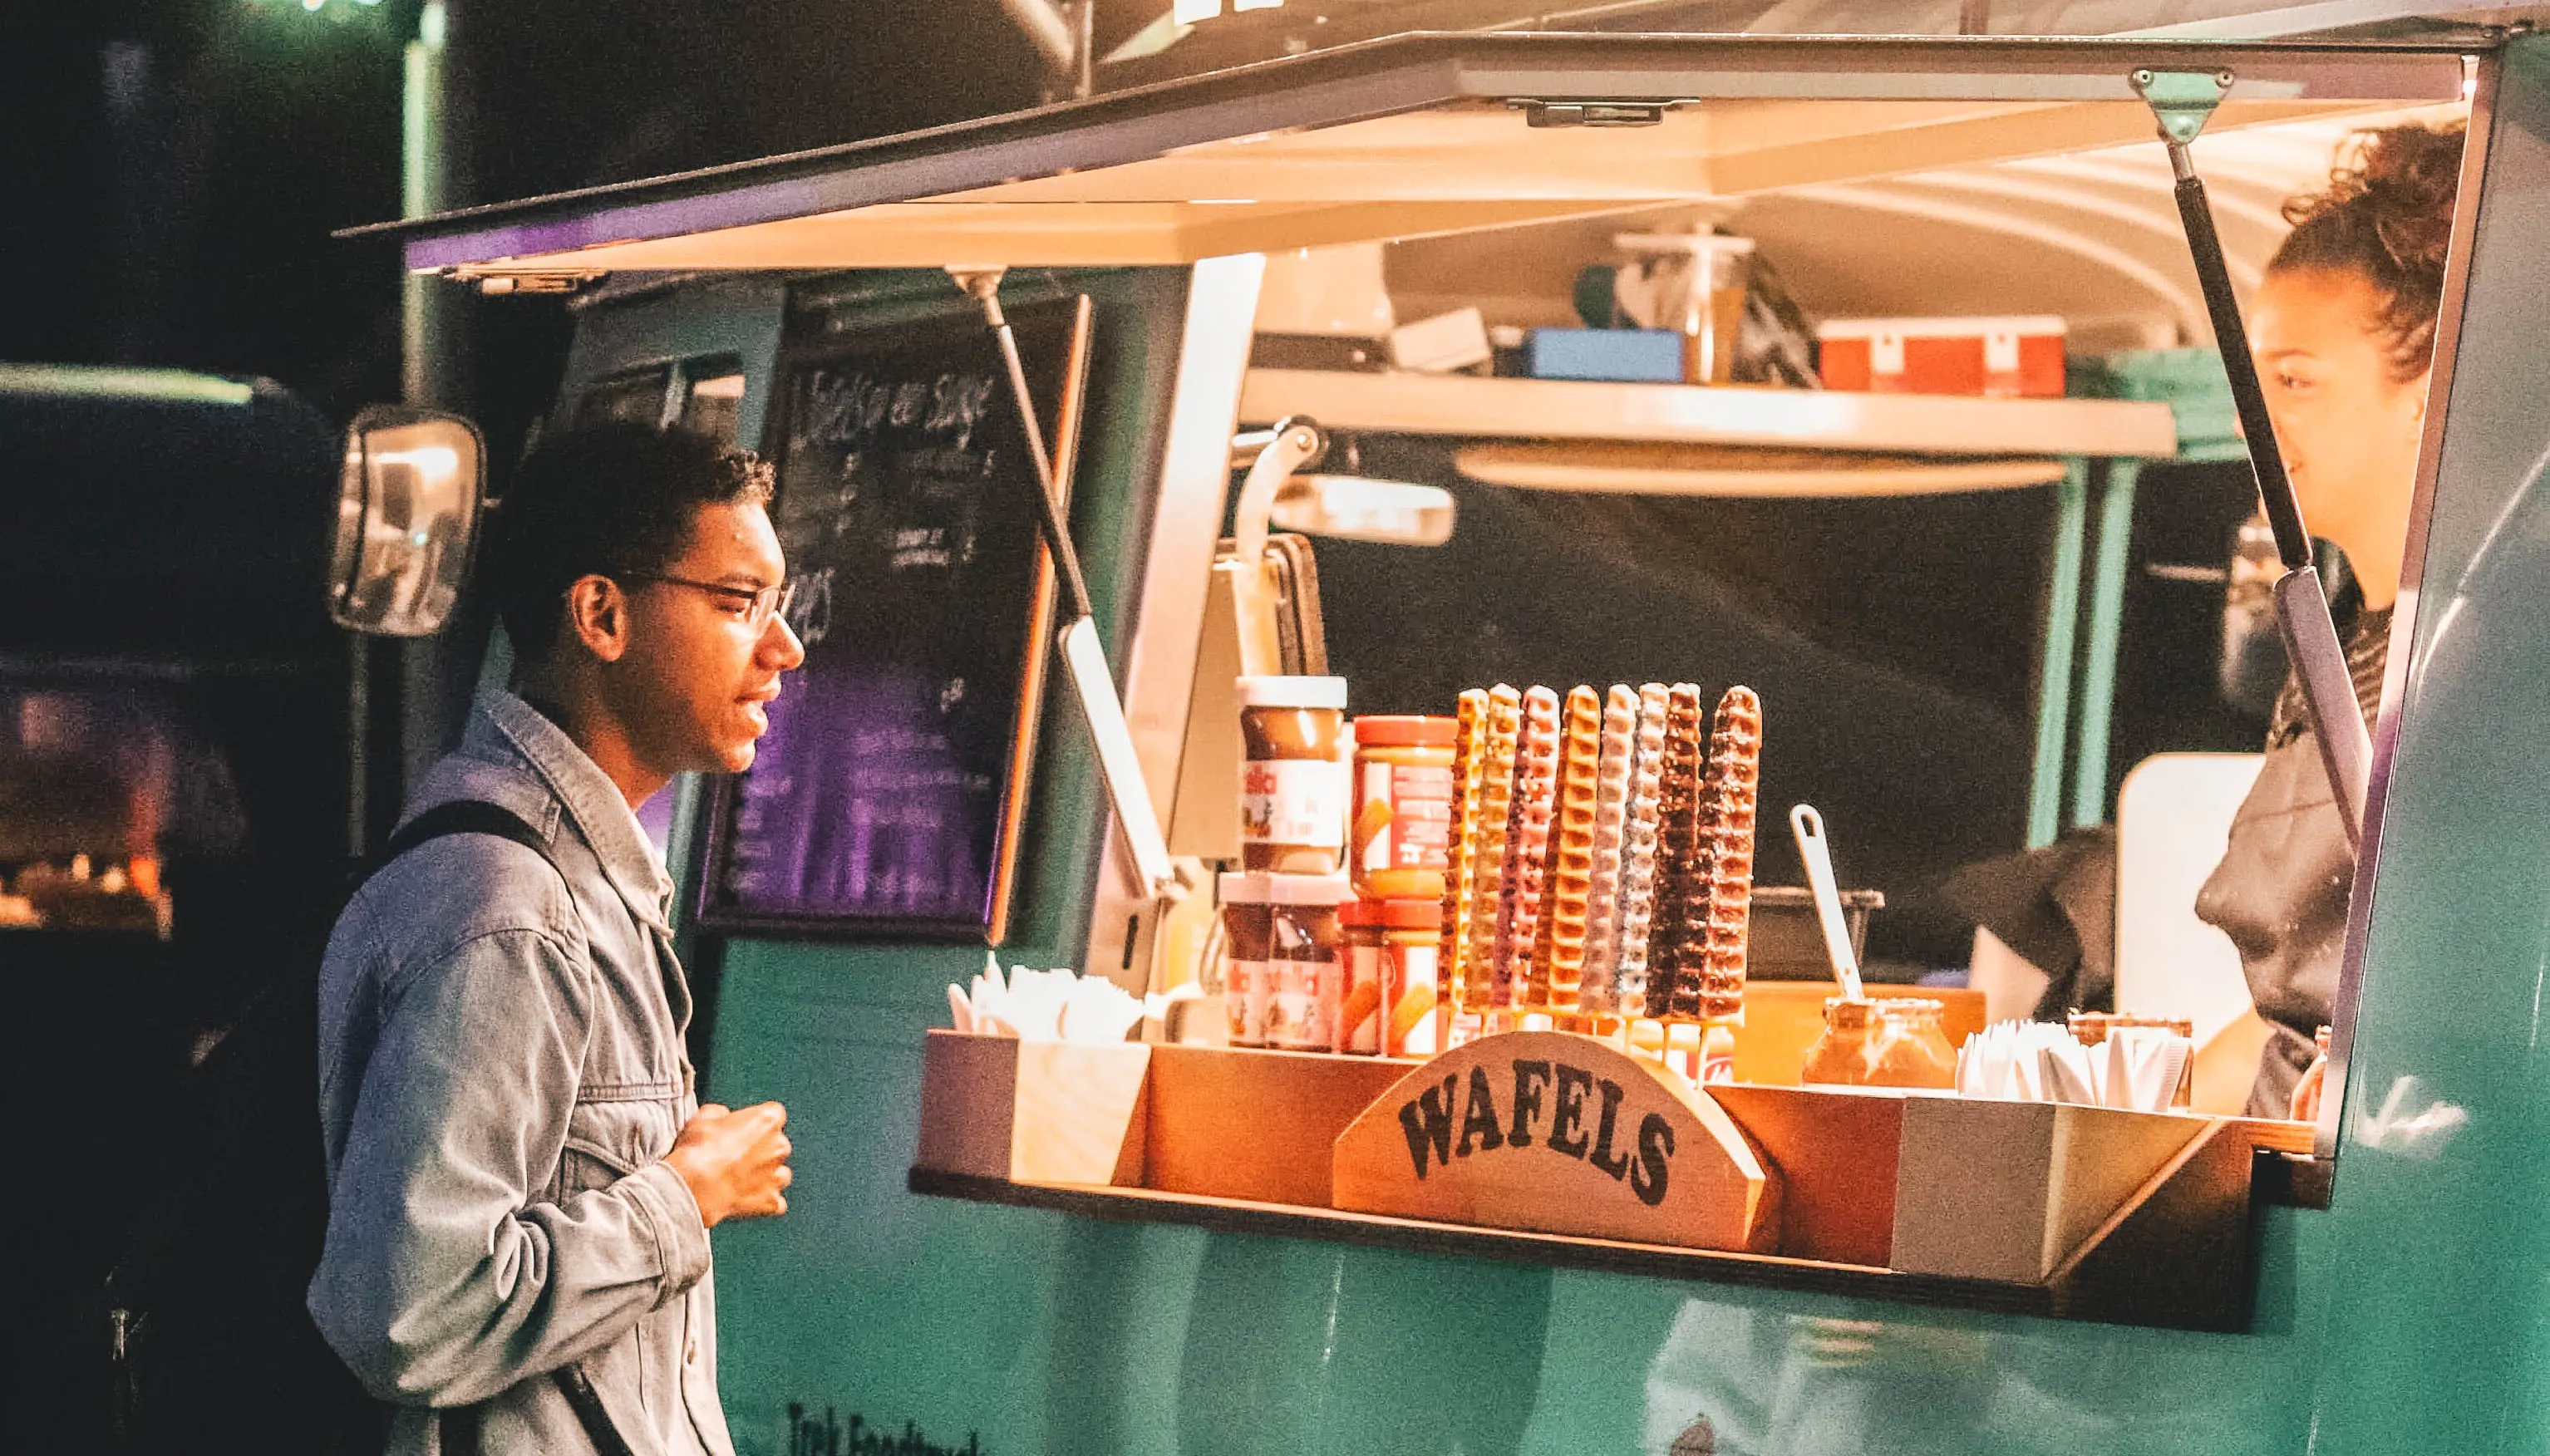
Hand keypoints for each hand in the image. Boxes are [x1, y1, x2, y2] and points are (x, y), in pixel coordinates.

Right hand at [663, 1101, 791, 1226]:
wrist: (695, 1187)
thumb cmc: (699, 1151)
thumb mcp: (703, 1117)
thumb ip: (720, 1114)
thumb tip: (721, 1117)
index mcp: (766, 1120)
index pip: (773, 1114)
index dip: (756, 1121)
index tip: (744, 1127)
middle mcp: (778, 1146)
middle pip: (777, 1144)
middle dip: (761, 1148)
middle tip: (735, 1155)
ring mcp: (776, 1175)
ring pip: (780, 1173)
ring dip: (765, 1175)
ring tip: (741, 1179)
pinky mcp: (770, 1200)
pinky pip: (774, 1202)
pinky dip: (763, 1200)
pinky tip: (746, 1198)